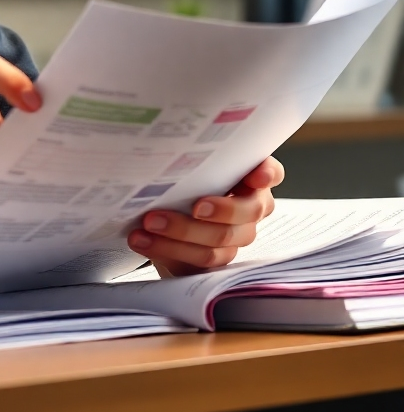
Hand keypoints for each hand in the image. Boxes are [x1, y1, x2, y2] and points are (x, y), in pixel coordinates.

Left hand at [126, 157, 285, 276]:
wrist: (161, 224)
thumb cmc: (178, 185)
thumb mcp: (183, 170)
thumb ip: (188, 162)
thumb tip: (158, 151)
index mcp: (247, 179)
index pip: (270, 172)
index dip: (268, 173)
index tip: (256, 175)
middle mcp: (249, 208)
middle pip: (248, 211)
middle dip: (222, 209)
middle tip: (195, 207)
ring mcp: (235, 237)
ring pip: (219, 239)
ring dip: (181, 231)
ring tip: (149, 223)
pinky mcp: (214, 260)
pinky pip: (198, 259)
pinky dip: (166, 248)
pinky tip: (142, 239)